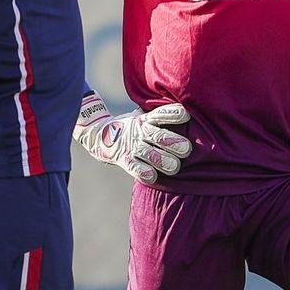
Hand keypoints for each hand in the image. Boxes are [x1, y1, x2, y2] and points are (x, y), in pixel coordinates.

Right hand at [73, 91, 190, 183]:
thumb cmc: (133, 127)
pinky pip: (135, 168)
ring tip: (175, 166)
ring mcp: (132, 146)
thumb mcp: (143, 115)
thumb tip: (189, 113)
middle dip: (173, 143)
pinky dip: (144, 172)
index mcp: (146, 119)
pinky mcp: (124, 160)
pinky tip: (153, 175)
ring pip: (149, 154)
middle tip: (187, 149)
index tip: (186, 116)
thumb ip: (160, 116)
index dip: (173, 114)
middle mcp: (140, 132)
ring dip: (163, 161)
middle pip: (158, 136)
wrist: (99, 135)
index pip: (161, 114)